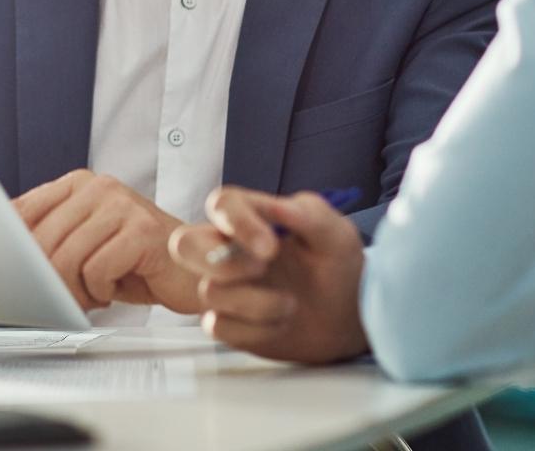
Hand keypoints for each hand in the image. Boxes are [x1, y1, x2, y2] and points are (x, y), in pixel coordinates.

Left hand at [13, 170, 197, 312]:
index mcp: (78, 183)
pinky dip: (102, 291)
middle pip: (41, 240)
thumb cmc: (135, 261)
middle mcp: (99, 186)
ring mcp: (122, 205)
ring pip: (66, 258)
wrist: (193, 269)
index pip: (22, 211)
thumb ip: (49, 239)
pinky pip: (97, 270)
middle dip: (47, 280)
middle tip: (66, 297)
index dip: (10, 249)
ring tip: (94, 294)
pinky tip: (117, 288)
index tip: (10, 275)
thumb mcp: (85, 243)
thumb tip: (0, 254)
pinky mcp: (142, 230)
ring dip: (76, 290)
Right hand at [169, 185, 368, 362]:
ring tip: (291, 304)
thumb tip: (276, 205)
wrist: (350, 317)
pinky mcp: (229, 322)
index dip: (237, 222)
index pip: (222, 204)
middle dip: (216, 261)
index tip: (271, 247)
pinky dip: (253, 329)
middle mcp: (229, 248)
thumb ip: (308, 214)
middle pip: (184, 244)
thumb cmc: (339, 265)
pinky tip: (279, 324)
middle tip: (261, 269)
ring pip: (208, 291)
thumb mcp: (335, 233)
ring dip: (255, 302)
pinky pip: (217, 326)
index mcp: (252, 217)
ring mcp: (226, 286)